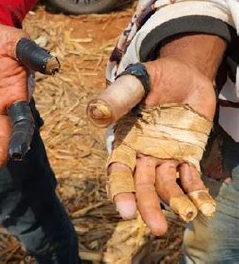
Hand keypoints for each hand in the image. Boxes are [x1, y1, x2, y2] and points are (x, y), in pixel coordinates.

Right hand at [106, 34, 225, 234]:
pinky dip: (197, 193)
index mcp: (124, 139)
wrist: (184, 74)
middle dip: (146, 206)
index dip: (120, 190)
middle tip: (156, 229)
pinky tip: (205, 208)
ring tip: (188, 216)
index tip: (125, 211)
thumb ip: (117, 98)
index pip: (118, 169)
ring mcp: (165, 156)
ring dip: (174, 202)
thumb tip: (97, 114)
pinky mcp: (187, 155)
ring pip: (165, 185)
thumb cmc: (153, 76)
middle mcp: (142, 153)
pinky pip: (190, 178)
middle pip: (141, 185)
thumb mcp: (135, 82)